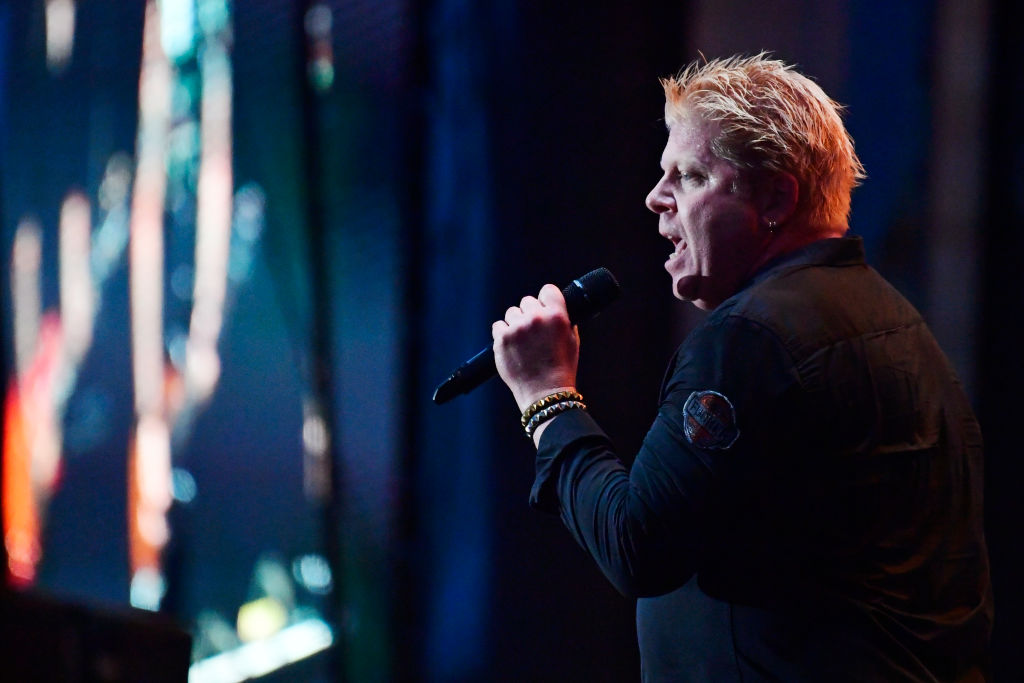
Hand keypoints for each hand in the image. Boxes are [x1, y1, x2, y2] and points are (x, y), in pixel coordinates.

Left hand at [491, 284, 580, 412]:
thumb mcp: (572, 340)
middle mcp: (536, 318)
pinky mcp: (501, 339)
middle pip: (527, 301)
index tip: (545, 307)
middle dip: (530, 314)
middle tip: (534, 332)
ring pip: (512, 313)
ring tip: (523, 342)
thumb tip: (555, 307)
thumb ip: (564, 320)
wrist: (545, 393)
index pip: (548, 290)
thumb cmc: (561, 368)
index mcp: (557, 316)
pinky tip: (513, 346)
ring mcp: (517, 328)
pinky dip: (503, 334)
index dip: (546, 299)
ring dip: (516, 323)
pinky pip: (498, 326)